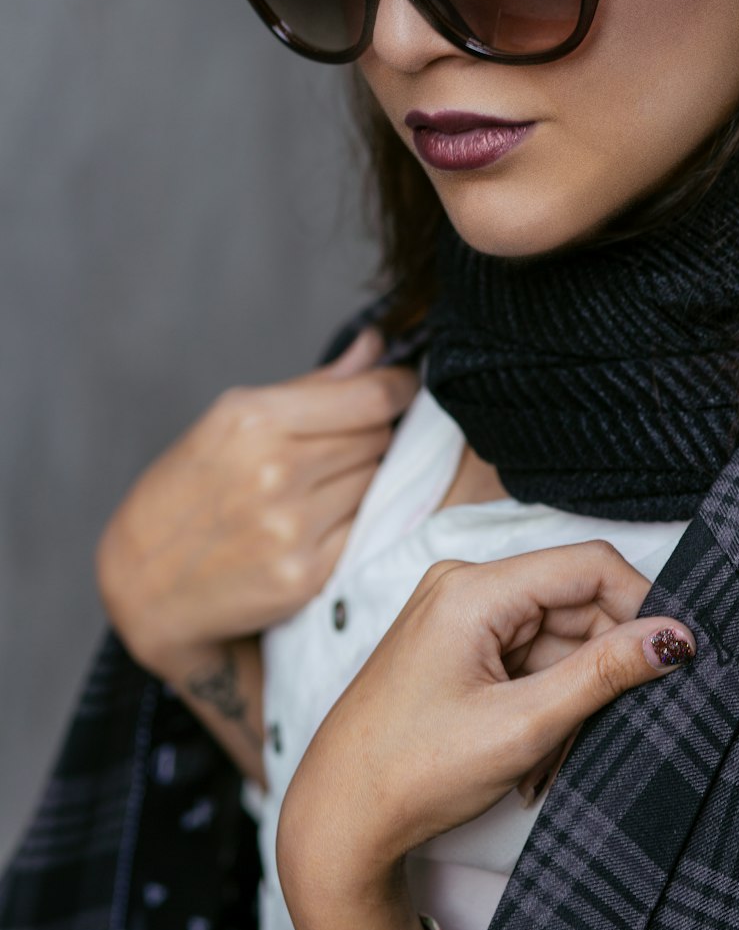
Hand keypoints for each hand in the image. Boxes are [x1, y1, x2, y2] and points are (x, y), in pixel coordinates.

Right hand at [96, 328, 416, 676]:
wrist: (143, 584)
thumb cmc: (187, 490)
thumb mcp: (231, 421)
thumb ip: (315, 386)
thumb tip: (376, 345)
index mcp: (254, 420)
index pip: (370, 397)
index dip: (400, 388)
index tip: (403, 387)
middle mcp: (276, 471)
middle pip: (377, 438)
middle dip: (372, 434)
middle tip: (342, 444)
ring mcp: (292, 527)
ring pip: (376, 483)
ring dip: (363, 479)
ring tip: (319, 486)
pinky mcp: (305, 576)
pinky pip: (363, 530)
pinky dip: (353, 522)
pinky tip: (320, 523)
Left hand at [276, 541, 693, 929]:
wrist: (338, 819)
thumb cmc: (412, 772)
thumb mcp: (522, 726)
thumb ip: (604, 674)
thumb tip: (674, 637)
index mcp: (474, 588)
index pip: (589, 565)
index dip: (641, 605)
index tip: (674, 657)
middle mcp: (465, 585)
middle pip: (575, 602)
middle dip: (601, 664)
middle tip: (609, 728)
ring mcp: (459, 614)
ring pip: (557, 635)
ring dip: (573, 692)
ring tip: (554, 754)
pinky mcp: (458, 643)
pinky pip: (529, 655)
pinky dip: (546, 699)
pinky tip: (536, 749)